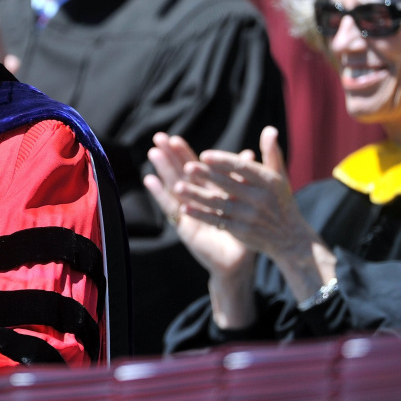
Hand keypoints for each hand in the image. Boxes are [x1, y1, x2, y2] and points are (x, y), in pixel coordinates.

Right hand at [143, 132, 255, 280]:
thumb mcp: (246, 202)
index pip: (194, 168)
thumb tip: (249, 154)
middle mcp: (195, 200)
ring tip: (153, 153)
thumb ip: (244, 179)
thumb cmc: (243, 233)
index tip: (174, 138)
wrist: (239, 262)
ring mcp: (187, 212)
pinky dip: (160, 194)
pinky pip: (171, 207)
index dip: (184, 153)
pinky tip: (150, 180)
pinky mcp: (183, 226)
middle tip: (158, 138)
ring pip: (174, 186)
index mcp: (209, 192)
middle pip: (180, 173)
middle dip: (169, 155)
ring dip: (163, 169)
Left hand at [188, 126, 309, 260]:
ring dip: (197, 195)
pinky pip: (216, 221)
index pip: (243, 168)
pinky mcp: (239, 231)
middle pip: (228, 184)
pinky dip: (200, 215)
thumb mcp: (280, 176)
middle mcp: (259, 198)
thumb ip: (271, 152)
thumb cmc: (280, 200)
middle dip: (206, 175)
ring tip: (178, 186)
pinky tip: (184, 207)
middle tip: (187, 166)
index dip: (223, 161)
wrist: (289, 237)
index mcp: (268, 181)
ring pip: (218, 203)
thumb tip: (270, 129)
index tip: (204, 155)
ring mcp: (248, 216)